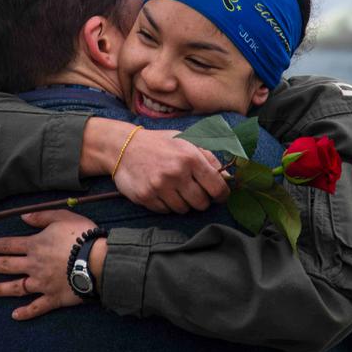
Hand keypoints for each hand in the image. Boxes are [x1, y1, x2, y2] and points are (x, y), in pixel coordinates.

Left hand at [0, 209, 98, 319]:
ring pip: (16, 287)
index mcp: (35, 245)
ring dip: (0, 289)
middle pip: (7, 265)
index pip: (9, 245)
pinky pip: (37, 307)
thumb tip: (24, 216)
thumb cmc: (82, 236)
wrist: (97, 261)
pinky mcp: (53, 297)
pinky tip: (15, 315)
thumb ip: (42, 217)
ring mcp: (42, 283)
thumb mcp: (63, 217)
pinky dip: (26, 312)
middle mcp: (34, 265)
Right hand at [100, 123, 230, 213]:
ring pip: (184, 210)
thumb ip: (209, 158)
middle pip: (202, 203)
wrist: (123, 146)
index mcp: (190, 157)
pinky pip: (166, 211)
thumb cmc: (160, 143)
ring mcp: (160, 186)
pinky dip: (167, 205)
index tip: (219, 196)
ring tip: (176, 189)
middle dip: (201, 200)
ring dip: (184, 203)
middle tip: (194, 191)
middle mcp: (176, 173)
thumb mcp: (186, 141)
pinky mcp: (146, 197)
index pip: (217, 187)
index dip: (222, 195)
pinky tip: (162, 191)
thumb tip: (228, 177)